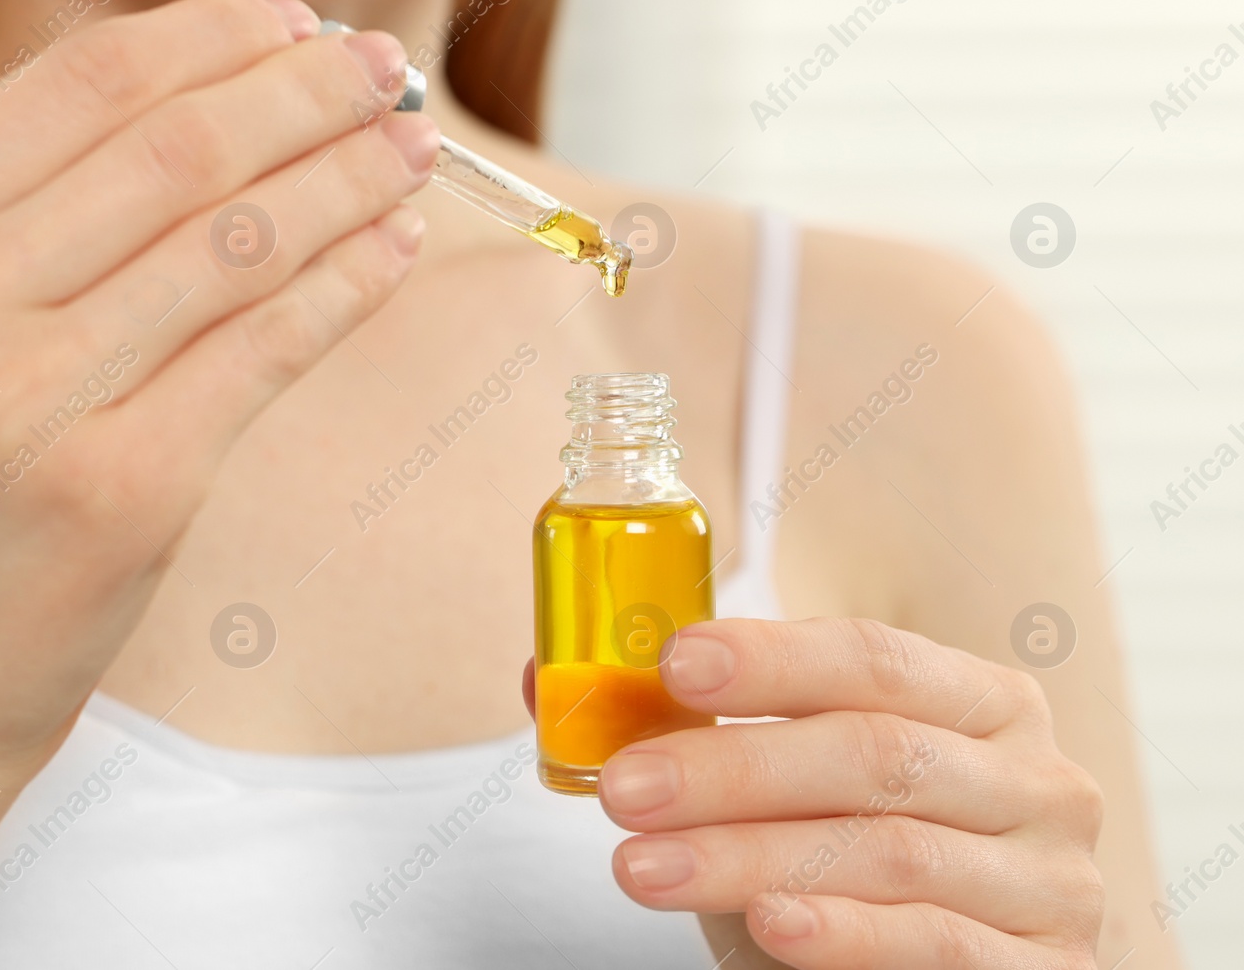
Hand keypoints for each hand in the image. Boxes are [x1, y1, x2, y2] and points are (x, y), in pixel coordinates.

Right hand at [0, 0, 438, 783]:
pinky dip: (346, 284)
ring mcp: (33, 398)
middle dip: (308, 92)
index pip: (86, 80)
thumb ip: (20, 220)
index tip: (298, 26)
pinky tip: (391, 249)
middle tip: (386, 69)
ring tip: (408, 147)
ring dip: (348, 178)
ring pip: (236, 241)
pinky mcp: (122, 488)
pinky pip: (266, 348)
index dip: (218, 38)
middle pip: (178, 145)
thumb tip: (204, 110)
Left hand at [527, 618, 1104, 967]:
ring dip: (750, 856)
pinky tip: (768, 922)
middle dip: (735, 770)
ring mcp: (1052, 883)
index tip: (673, 666)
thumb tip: (546, 680)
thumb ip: (686, 732)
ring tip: (642, 867)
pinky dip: (844, 933)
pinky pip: (936, 945)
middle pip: (876, 754)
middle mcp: (1037, 780)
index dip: (772, 659)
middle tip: (626, 789)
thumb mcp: (775, 795)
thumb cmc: (842, 866)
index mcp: (980, 703)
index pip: (875, 658)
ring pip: (890, 853)